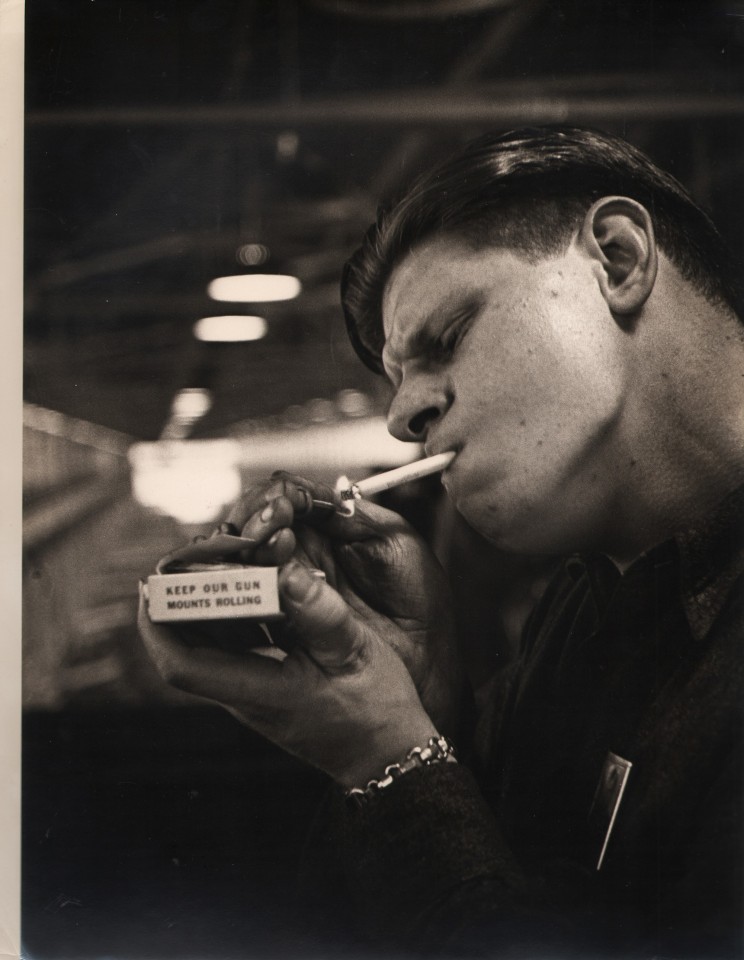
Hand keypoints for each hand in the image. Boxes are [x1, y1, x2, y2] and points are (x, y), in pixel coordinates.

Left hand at [137, 472, 462, 785]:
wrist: (387, 751)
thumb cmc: (375, 707)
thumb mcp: (355, 653)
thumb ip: (320, 612)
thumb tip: (287, 572)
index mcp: (259, 693)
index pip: (182, 665)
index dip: (158, 624)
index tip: (151, 584)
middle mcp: (245, 694)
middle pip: (187, 646)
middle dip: (178, 598)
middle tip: (186, 553)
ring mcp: (254, 690)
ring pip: (209, 642)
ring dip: (206, 601)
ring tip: (215, 556)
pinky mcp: (267, 684)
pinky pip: (235, 643)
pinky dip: (233, 610)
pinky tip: (250, 580)